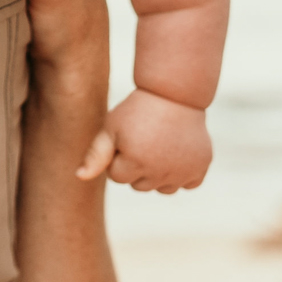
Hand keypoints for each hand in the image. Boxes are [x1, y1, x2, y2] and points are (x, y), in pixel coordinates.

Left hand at [88, 89, 212, 191]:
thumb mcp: (111, 128)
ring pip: (164, 189)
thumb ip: (95, 155)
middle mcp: (160, 171)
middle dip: (137, 167)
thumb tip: (79, 178)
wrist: (174, 93)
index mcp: (134, 162)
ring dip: (159, 174)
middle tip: (144, 139)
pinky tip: (177, 153)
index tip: (125, 138)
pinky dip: (183, 173)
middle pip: (140, 186)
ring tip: (160, 146)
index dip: (118, 157)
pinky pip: (188, 184)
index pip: (118, 177)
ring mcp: (183, 170)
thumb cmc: (137, 110)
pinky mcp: (201, 166)